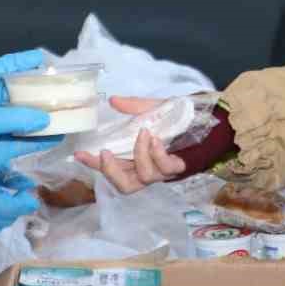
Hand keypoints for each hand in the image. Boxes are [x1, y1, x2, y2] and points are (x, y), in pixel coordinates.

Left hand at [0, 49, 61, 189]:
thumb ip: (18, 117)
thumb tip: (46, 119)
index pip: (2, 68)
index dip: (20, 60)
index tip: (40, 59)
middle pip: (22, 93)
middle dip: (41, 90)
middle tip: (63, 88)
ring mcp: (3, 128)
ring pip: (30, 118)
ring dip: (47, 117)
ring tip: (68, 113)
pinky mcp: (6, 148)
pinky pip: (30, 141)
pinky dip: (44, 139)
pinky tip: (60, 136)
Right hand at [72, 96, 186, 193]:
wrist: (205, 120)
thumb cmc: (176, 118)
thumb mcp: (151, 109)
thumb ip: (133, 106)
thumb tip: (112, 100)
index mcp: (134, 158)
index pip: (109, 166)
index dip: (93, 164)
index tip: (79, 154)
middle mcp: (145, 169)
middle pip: (123, 185)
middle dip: (110, 172)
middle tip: (105, 154)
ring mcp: (161, 172)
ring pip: (143, 178)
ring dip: (139, 155)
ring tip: (144, 133)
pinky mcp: (178, 169)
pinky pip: (164, 168)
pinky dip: (157, 155)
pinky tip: (155, 140)